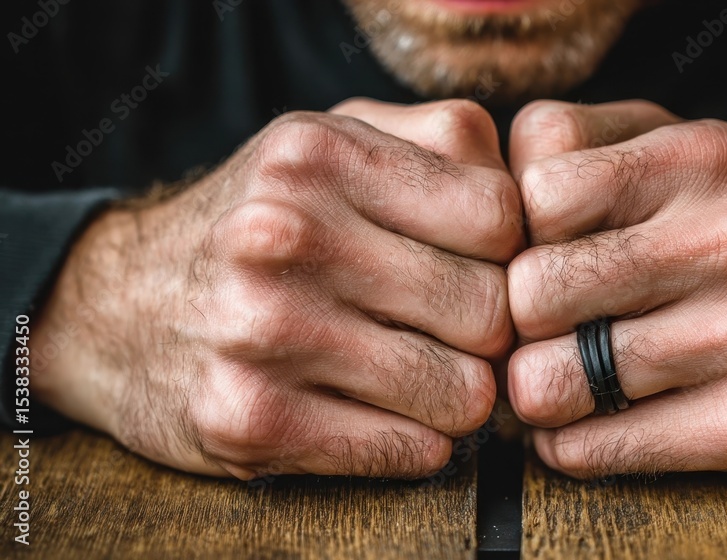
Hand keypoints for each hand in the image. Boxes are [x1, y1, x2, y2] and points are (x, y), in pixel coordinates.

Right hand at [31, 99, 522, 478]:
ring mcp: (263, 332)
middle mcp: (286, 236)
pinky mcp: (249, 419)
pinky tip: (386, 414)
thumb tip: (535, 195)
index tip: (484, 271)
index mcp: (319, 156)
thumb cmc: (255, 221)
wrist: (114, 305)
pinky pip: (410, 452)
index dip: (509, 255)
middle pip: (489, 312)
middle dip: (490, 335)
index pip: (497, 218)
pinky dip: (417, 441)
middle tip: (458, 335)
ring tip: (422, 374)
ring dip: (458, 396)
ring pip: (463, 394)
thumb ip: (437, 141)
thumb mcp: (330, 140)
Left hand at [505, 100, 726, 477]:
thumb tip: (478, 212)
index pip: (535, 196)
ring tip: (564, 370)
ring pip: (547, 384)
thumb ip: (569, 144)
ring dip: (537, 386)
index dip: (519, 231)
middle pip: (531, 295)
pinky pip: (590, 450)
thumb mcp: (667, 143)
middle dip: (519, 317)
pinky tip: (594, 414)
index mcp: (702, 156)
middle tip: (542, 324)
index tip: (542, 251)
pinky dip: (569, 440)